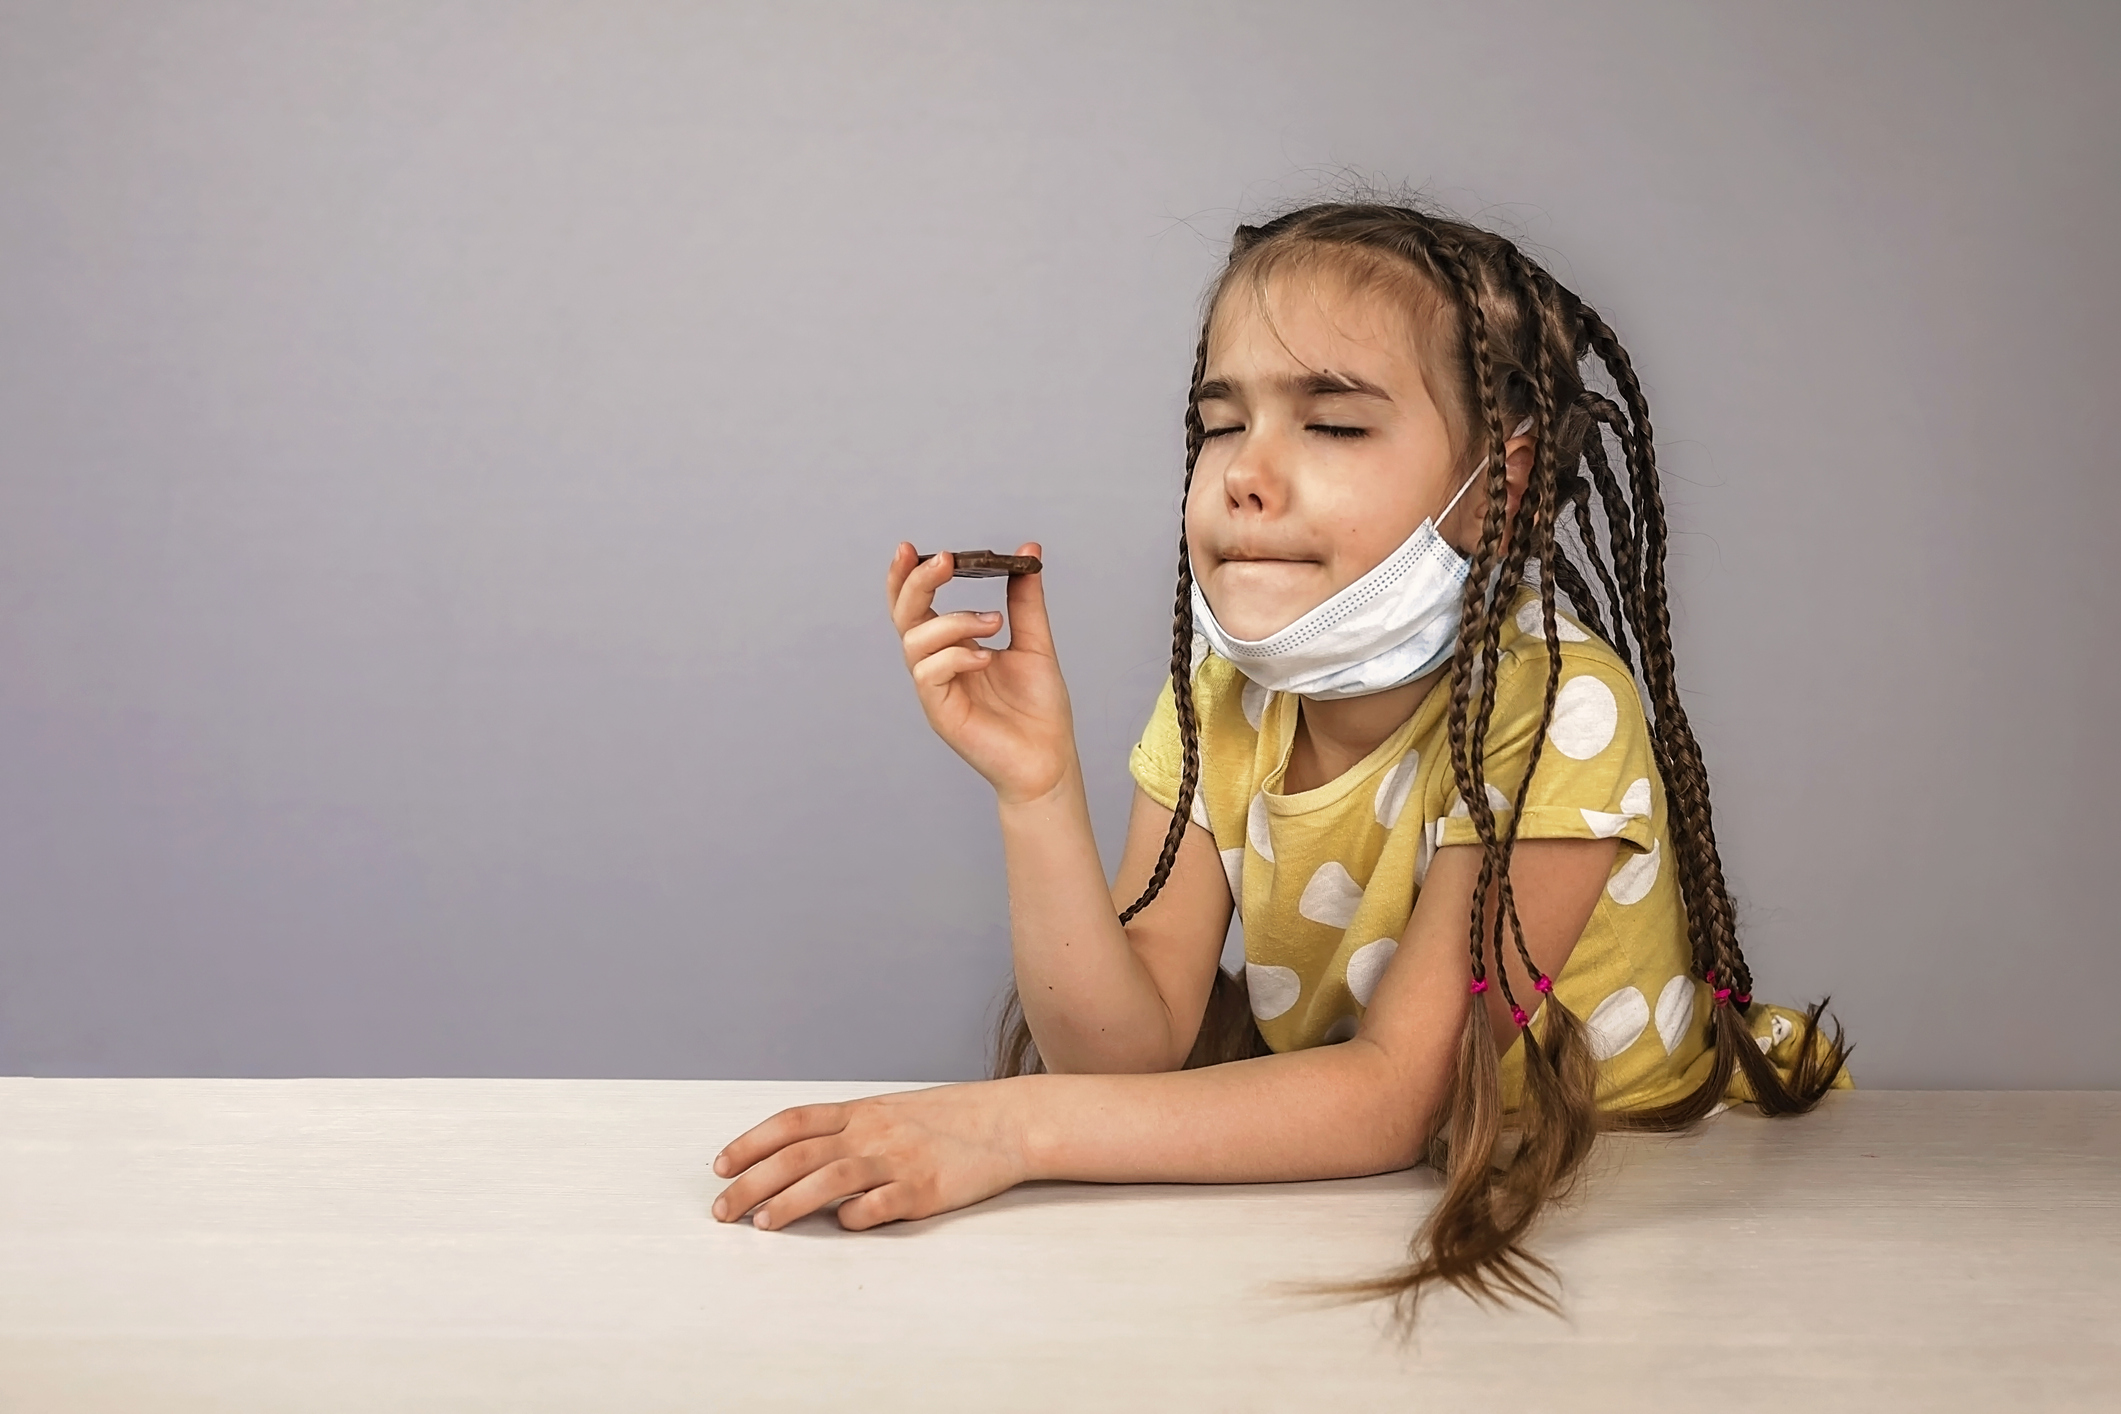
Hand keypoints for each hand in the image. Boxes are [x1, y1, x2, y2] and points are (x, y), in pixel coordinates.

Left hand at [710, 1081, 1031, 1230]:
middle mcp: (872, 1132)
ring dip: (790, 1201)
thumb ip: (847, 1134)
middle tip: (723, 1210)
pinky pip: (881, 1204)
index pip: (791, 1124)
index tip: (719, 1167)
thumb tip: (795, 1161)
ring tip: (762, 1224)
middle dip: (752, 1182)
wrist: (1008, 1122)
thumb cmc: (946, 1122)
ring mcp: (899, 1160)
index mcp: (860, 1112)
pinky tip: (842, 1225)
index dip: (750, 1143)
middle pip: (798, 1155)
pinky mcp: (926, 1189)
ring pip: (830, 1178)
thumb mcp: (890, 1114)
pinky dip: (855, 1216)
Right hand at [886, 541, 1076, 804]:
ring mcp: (936, 690)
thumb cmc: (1039, 708)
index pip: (916, 606)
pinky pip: (929, 674)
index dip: (907, 577)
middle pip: (904, 617)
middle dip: (916, 583)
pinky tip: (986, 657)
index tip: (912, 547)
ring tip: (993, 623)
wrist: (1050, 758)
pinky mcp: (940, 712)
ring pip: (915, 643)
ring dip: (952, 622)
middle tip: (944, 561)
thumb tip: (1029, 552)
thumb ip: (1025, 600)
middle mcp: (937, 665)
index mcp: (952, 646)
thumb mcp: (1035, 642)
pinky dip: (955, 656)